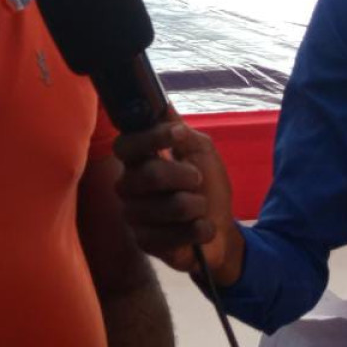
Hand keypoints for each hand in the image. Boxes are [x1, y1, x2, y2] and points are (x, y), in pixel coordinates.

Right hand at [112, 120, 243, 285]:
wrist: (221, 230)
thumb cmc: (207, 187)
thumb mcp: (200, 152)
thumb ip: (180, 130)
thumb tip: (162, 104)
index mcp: (137, 161)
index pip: (126, 145)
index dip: (150, 138)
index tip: (178, 135)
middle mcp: (128, 186)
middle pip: (149, 175)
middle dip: (185, 176)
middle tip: (198, 180)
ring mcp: (133, 215)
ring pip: (168, 206)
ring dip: (197, 206)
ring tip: (200, 209)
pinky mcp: (144, 242)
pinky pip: (173, 234)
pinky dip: (198, 230)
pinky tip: (201, 229)